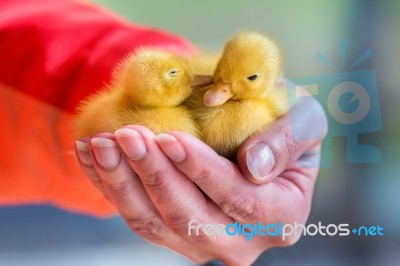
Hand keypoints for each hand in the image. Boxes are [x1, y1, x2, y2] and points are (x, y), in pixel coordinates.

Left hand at [75, 93, 326, 264]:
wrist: (257, 138)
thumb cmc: (282, 123)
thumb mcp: (303, 119)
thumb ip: (289, 139)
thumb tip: (256, 166)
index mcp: (282, 215)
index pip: (241, 199)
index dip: (202, 171)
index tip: (169, 137)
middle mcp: (243, 240)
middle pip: (190, 218)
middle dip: (154, 175)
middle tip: (126, 135)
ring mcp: (205, 243)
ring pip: (155, 223)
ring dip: (123, 182)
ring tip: (101, 143)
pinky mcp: (175, 234)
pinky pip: (138, 216)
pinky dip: (112, 186)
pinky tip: (93, 155)